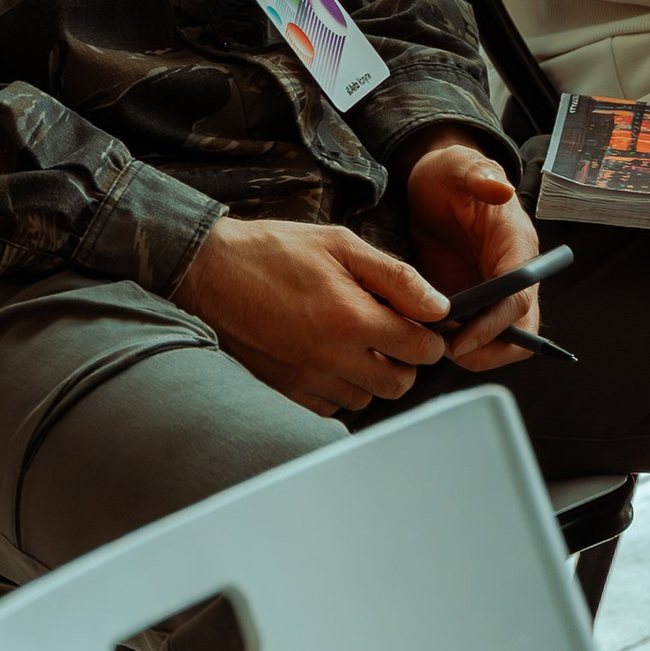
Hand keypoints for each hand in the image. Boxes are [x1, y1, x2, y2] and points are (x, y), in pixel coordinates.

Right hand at [178, 210, 447, 415]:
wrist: (210, 272)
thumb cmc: (274, 251)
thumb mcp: (340, 244)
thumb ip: (396, 276)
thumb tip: (439, 307)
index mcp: (352, 318)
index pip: (422, 349)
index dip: (430, 335)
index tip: (420, 323)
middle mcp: (332, 358)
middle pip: (400, 383)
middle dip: (404, 360)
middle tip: (388, 331)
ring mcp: (308, 380)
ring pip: (367, 398)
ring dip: (371, 375)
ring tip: (354, 341)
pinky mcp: (286, 391)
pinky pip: (332, 407)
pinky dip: (340, 387)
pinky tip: (328, 356)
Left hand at [403, 135, 542, 376]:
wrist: (433, 181)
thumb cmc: (448, 171)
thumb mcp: (457, 164)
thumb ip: (477, 173)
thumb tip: (502, 189)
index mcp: (517, 243)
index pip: (519, 296)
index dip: (495, 324)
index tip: (461, 340)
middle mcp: (514, 271)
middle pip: (523, 328)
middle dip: (493, 350)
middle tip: (449, 353)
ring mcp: (495, 286)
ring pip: (505, 337)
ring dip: (477, 351)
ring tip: (435, 346)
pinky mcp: (476, 296)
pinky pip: (478, 332)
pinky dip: (461, 343)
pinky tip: (427, 337)